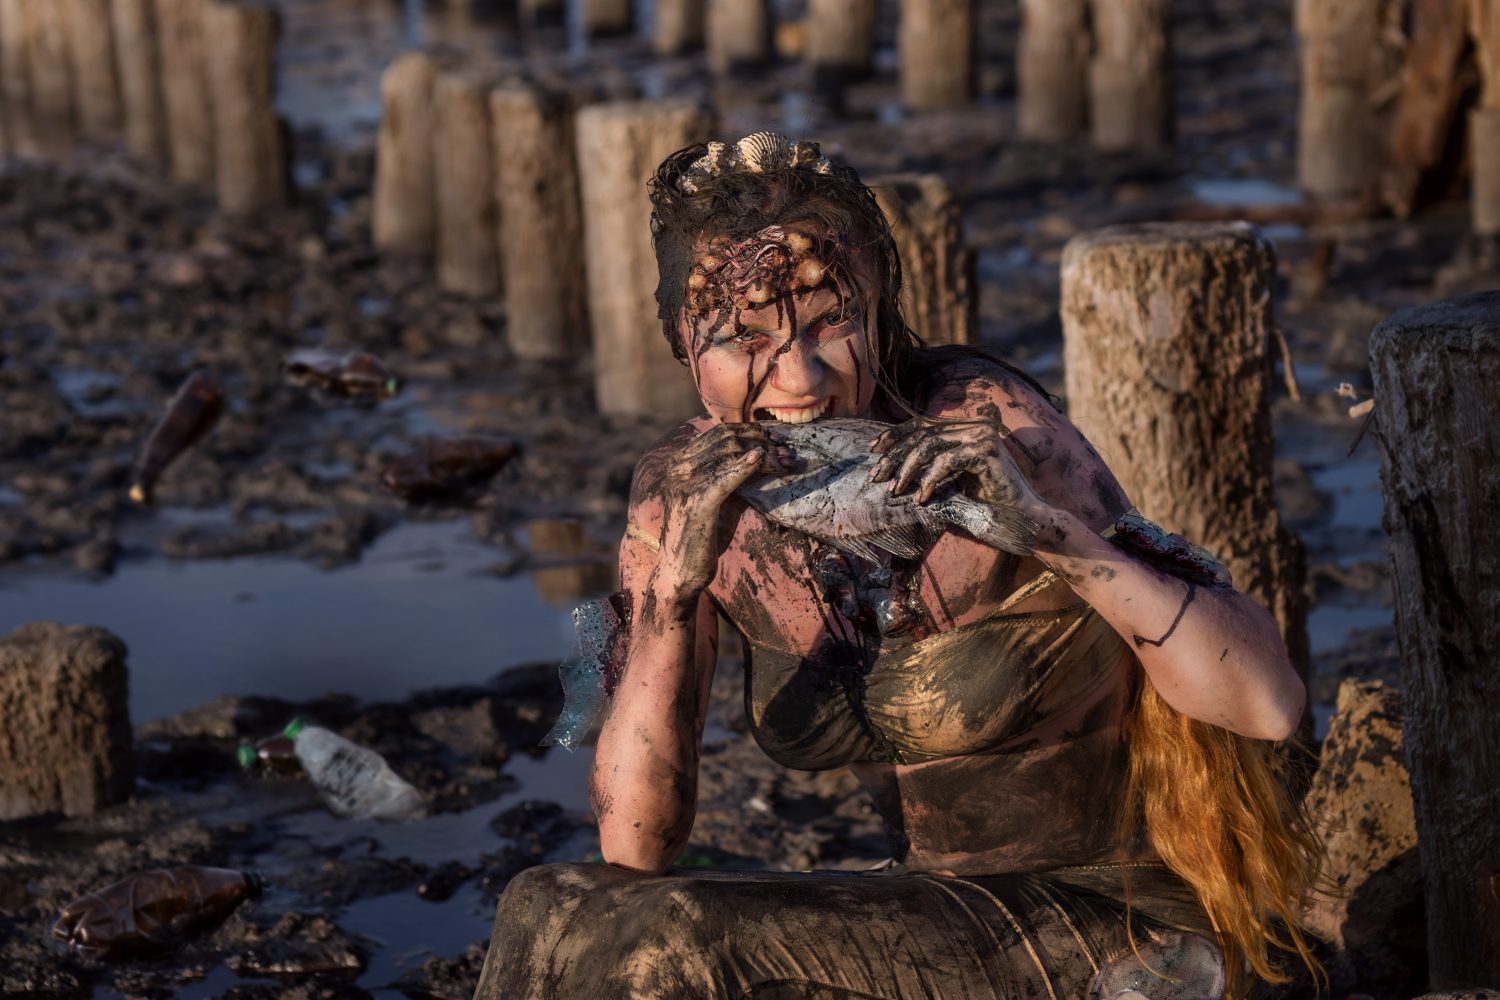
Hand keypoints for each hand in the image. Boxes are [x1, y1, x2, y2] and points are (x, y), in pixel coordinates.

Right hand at [651, 423, 793, 608]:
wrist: (681, 571)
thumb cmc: (701, 535)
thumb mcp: (717, 497)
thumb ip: (731, 476)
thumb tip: (762, 456)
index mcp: (679, 462)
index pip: (718, 433)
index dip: (750, 431)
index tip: (775, 438)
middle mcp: (678, 468)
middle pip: (726, 439)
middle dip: (761, 440)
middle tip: (786, 450)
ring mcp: (685, 484)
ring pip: (730, 455)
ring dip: (764, 455)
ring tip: (786, 460)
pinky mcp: (696, 504)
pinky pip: (724, 479)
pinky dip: (745, 468)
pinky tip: (762, 461)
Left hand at [868, 417, 1048, 518]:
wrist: (1022, 519)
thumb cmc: (986, 504)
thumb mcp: (951, 481)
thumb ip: (930, 468)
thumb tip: (890, 466)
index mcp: (966, 429)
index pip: (923, 424)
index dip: (896, 434)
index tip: (873, 449)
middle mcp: (975, 426)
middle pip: (923, 434)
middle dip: (894, 455)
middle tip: (876, 475)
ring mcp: (982, 436)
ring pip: (930, 445)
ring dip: (907, 469)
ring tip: (895, 490)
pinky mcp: (987, 451)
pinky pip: (947, 461)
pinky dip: (929, 480)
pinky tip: (922, 499)